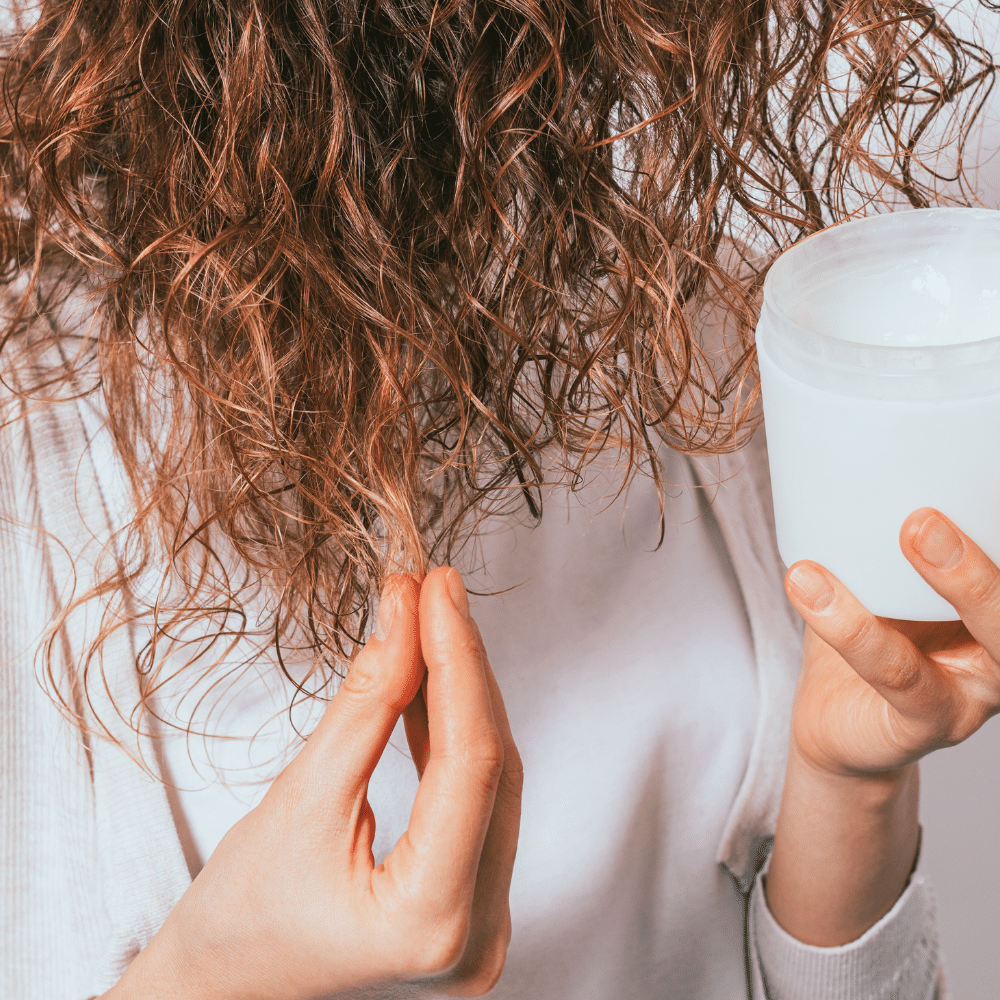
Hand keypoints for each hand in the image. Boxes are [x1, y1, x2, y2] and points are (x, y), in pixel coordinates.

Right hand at [108, 566, 522, 999]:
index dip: (457, 661)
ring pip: (492, 779)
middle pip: (493, 769)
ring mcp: (482, 925)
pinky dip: (451, 735)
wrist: (221, 991)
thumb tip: (404, 618)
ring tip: (430, 621)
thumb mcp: (300, 801)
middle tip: (433, 592)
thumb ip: (364, 705)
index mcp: (434, 923)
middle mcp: (478, 936)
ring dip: (461, 695)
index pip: (472, 763)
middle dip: (462, 669)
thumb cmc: (238, 921)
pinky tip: (431, 680)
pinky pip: (476, 799)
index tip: (436, 591)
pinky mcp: (470, 903)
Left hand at [766, 507, 998, 946]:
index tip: (994, 465)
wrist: (835, 725)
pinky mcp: (929, 720)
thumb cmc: (868, 637)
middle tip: (942, 507)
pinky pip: (898, 673)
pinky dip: (850, 626)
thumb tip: (857, 449)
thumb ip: (886, 533)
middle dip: (998, 550)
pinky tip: (807, 584)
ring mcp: (977, 690)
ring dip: (954, 578)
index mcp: (996, 611)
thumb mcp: (881, 577)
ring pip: (989, 633)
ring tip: (913, 530)